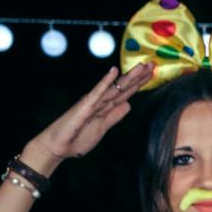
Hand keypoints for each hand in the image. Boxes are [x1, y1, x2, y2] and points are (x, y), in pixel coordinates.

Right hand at [24, 64, 155, 172]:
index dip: (138, 83)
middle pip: (123, 87)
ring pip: (114, 88)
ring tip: (142, 66)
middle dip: (138, 76)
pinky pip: (97, 93)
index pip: (125, 93)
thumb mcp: (103, 128)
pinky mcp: (84, 107)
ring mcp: (92, 102)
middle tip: (153, 64)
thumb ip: (114, 116)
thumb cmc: (77, 137)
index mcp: (105, 107)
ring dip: (128, 77)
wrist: (58, 147)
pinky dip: (105, 82)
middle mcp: (100, 101)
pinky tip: (113, 71)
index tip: (151, 73)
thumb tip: (128, 105)